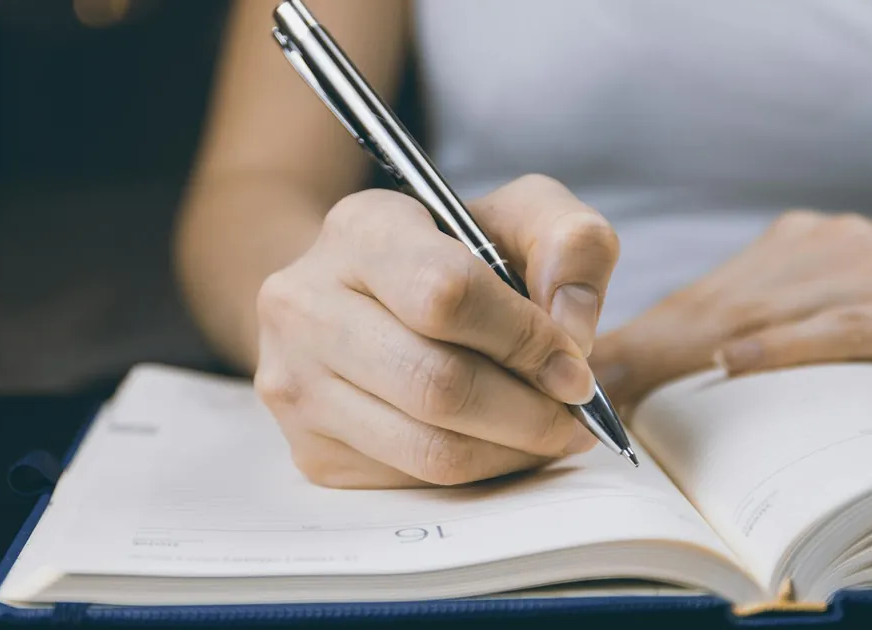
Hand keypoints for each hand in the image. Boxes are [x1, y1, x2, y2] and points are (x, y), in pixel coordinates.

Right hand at [254, 175, 620, 487]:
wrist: (361, 300)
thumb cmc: (452, 258)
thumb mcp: (519, 219)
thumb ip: (571, 245)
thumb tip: (572, 330)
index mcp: (361, 229)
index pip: (445, 294)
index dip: (525, 340)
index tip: (574, 367)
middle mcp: (305, 305)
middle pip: (437, 384)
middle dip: (529, 411)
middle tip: (573, 415)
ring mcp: (297, 384)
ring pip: (429, 448)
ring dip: (511, 452)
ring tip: (546, 432)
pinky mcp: (310, 451)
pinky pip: (413, 483)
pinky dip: (477, 472)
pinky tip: (496, 442)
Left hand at [591, 210, 871, 412]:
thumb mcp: (834, 296)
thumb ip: (772, 318)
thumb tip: (694, 372)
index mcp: (793, 250)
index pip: (698, 298)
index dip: (636, 337)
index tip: (580, 374)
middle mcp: (820, 249)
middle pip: (711, 306)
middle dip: (639, 351)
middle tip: (576, 391)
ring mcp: (869, 270)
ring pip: (759, 314)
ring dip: (682, 355)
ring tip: (619, 389)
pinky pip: (842, 326)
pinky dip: (786, 345)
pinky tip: (735, 361)